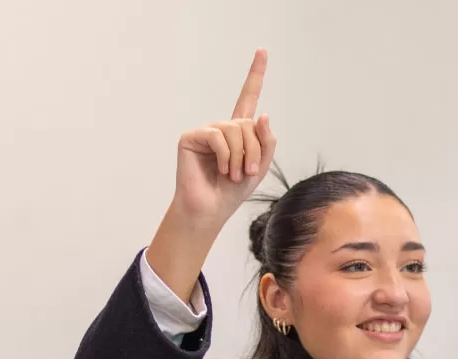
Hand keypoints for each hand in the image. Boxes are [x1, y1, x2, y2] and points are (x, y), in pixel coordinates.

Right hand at [146, 48, 277, 299]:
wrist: (210, 210)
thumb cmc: (231, 192)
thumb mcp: (260, 166)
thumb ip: (266, 140)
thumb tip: (262, 115)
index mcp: (239, 132)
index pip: (248, 97)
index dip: (255, 74)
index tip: (262, 50)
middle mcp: (222, 127)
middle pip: (249, 123)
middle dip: (254, 150)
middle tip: (247, 173)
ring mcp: (206, 131)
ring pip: (235, 129)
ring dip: (241, 156)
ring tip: (233, 175)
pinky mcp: (191, 137)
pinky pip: (218, 136)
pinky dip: (225, 155)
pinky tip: (221, 170)